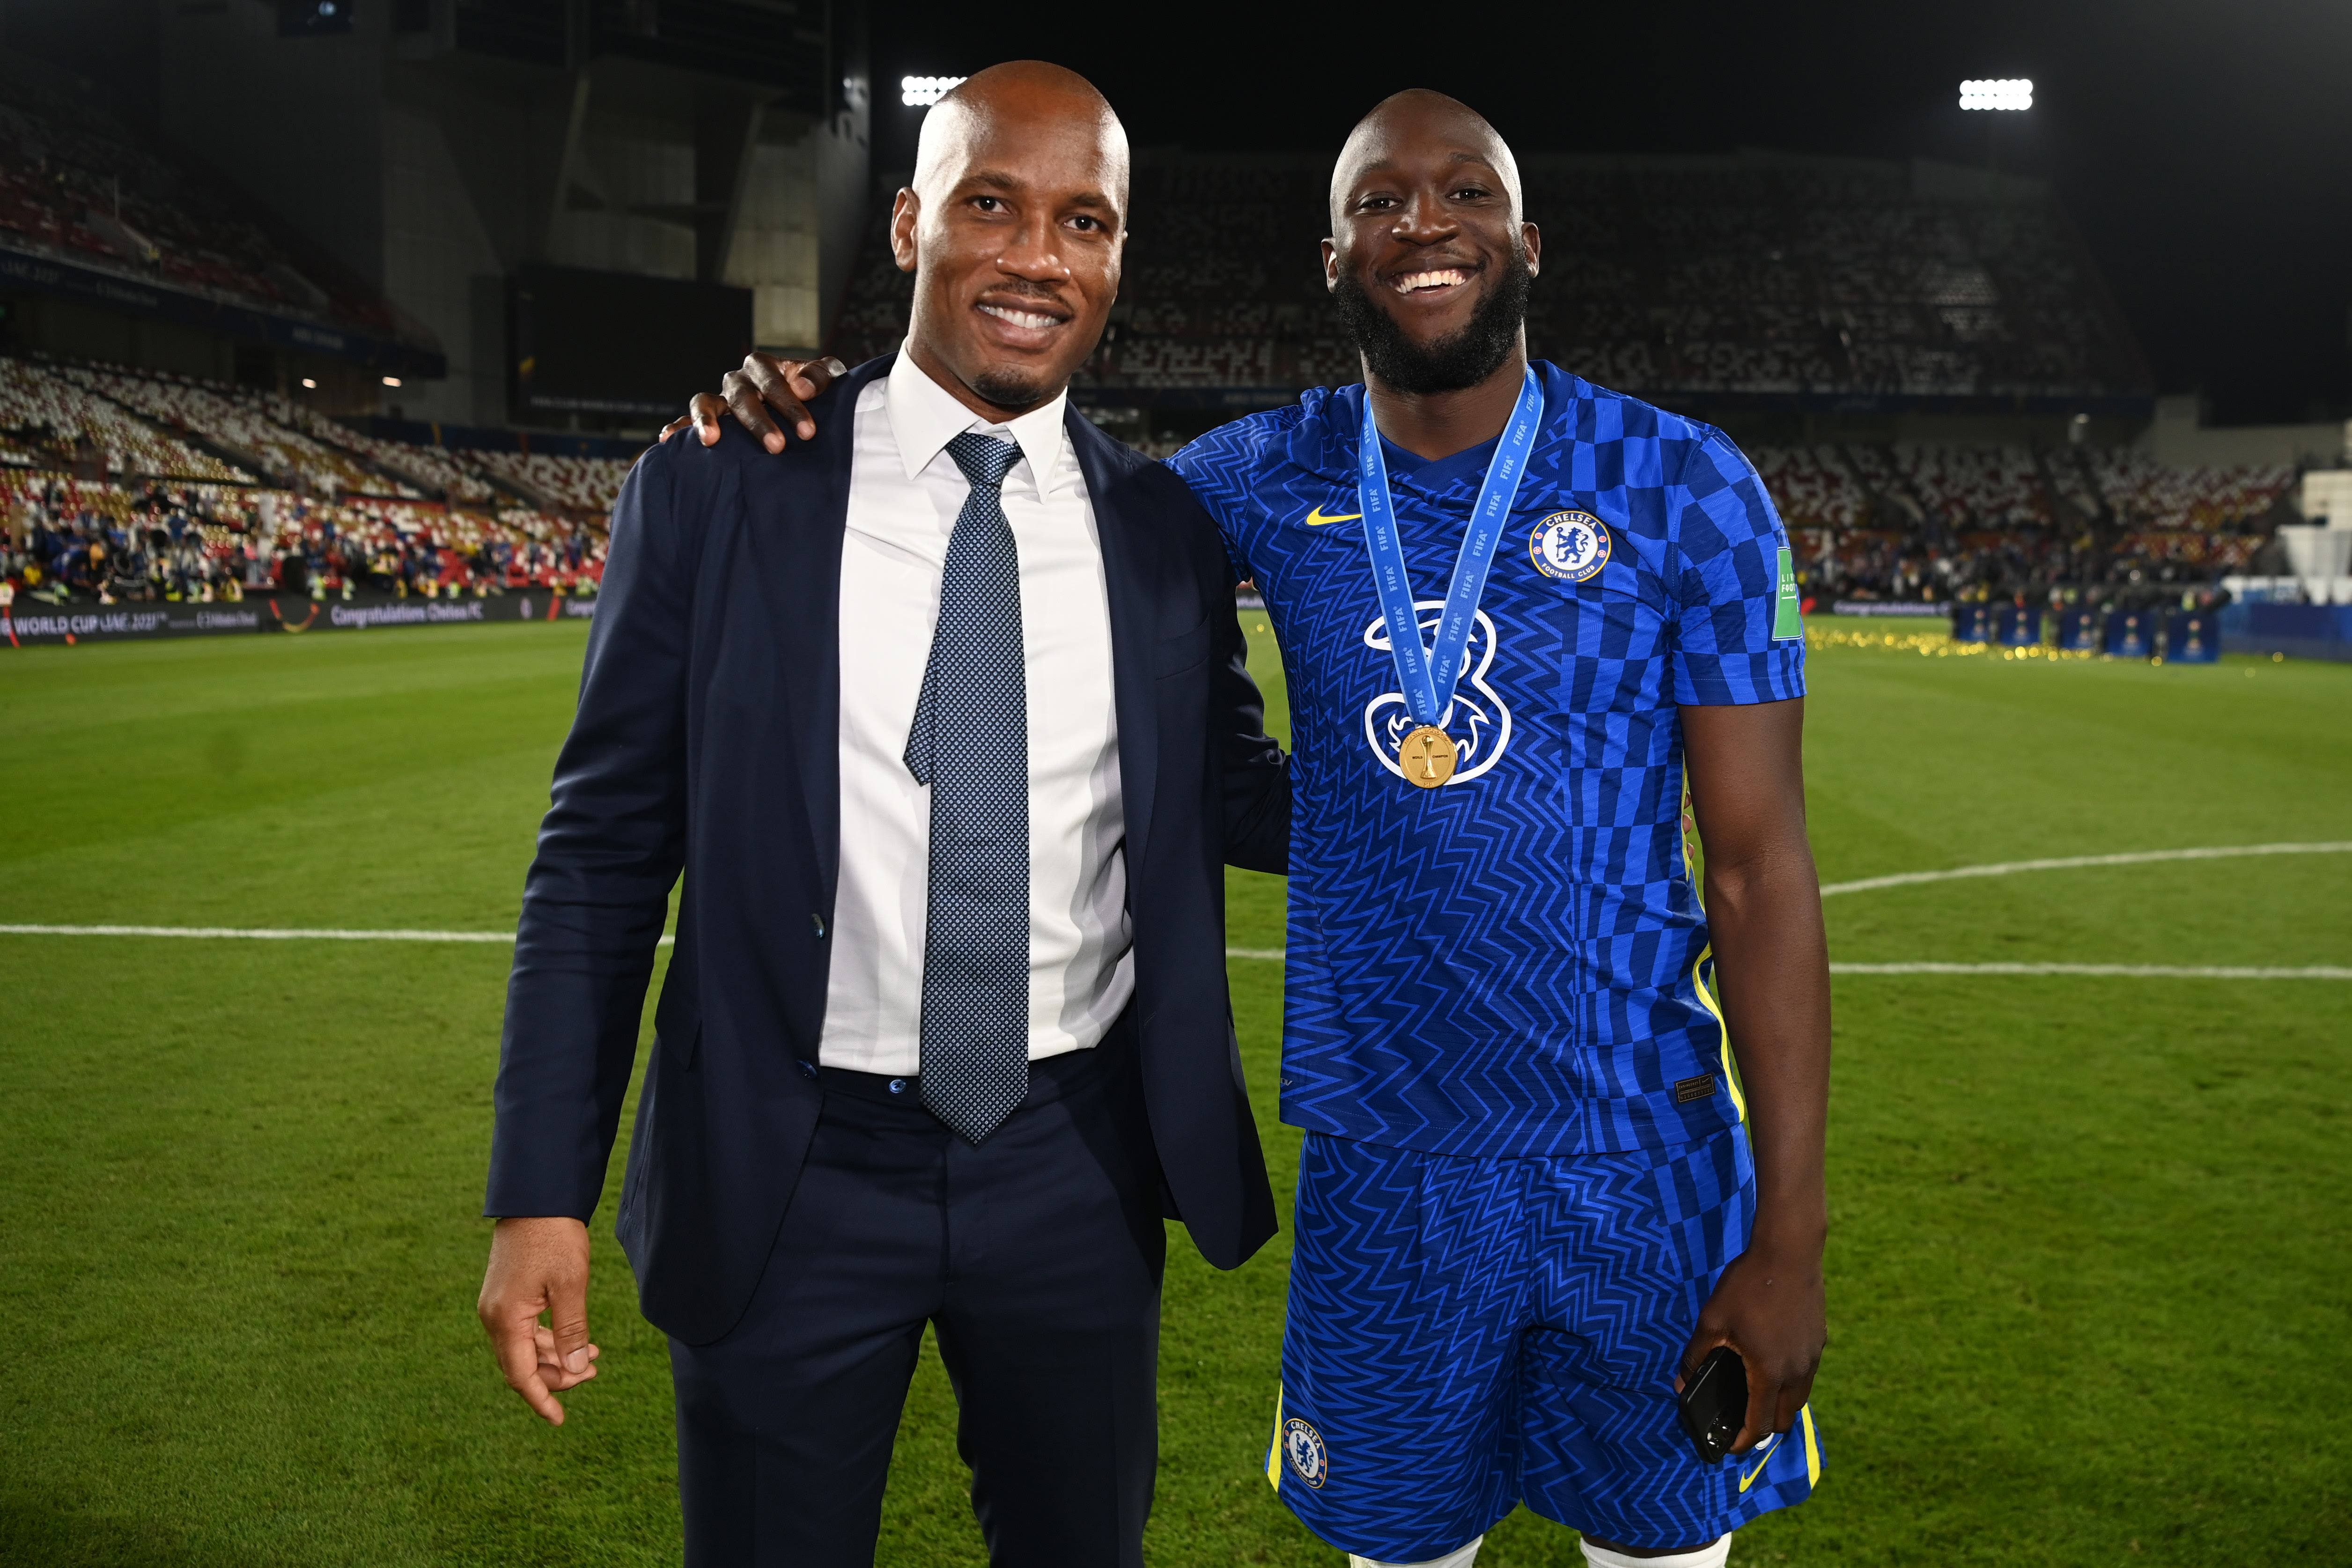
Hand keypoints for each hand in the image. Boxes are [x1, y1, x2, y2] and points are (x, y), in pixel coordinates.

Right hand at [478, 1215, 599, 1424]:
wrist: (536, 1198)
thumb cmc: (554, 1237)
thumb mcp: (571, 1285)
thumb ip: (572, 1330)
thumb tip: (577, 1370)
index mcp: (505, 1319)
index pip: (520, 1374)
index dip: (541, 1399)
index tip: (559, 1419)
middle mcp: (493, 1317)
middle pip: (522, 1364)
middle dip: (557, 1376)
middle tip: (594, 1372)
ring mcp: (497, 1306)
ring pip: (525, 1348)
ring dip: (556, 1357)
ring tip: (593, 1356)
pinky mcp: (506, 1295)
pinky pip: (524, 1330)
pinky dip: (549, 1339)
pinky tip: (577, 1338)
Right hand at [658, 353, 847, 452]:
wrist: (803, 403)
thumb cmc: (813, 392)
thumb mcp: (825, 380)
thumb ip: (820, 376)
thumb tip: (804, 387)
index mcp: (764, 367)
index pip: (773, 382)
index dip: (790, 406)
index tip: (808, 431)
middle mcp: (738, 380)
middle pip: (742, 396)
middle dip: (759, 422)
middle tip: (777, 447)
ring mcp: (720, 399)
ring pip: (706, 402)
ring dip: (707, 420)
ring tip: (710, 440)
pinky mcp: (709, 418)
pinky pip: (687, 420)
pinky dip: (678, 427)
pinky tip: (668, 441)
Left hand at [1676, 1233, 1825, 1453]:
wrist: (1789, 1252)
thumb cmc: (1747, 1286)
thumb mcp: (1712, 1321)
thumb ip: (1695, 1356)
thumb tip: (1681, 1382)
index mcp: (1770, 1373)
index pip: (1759, 1425)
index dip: (1742, 1442)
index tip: (1728, 1446)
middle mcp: (1798, 1372)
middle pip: (1784, 1419)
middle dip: (1762, 1428)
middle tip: (1739, 1422)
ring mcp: (1813, 1357)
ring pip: (1799, 1399)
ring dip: (1778, 1406)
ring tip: (1753, 1396)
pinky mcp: (1819, 1341)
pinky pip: (1805, 1375)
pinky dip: (1789, 1383)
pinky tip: (1770, 1365)